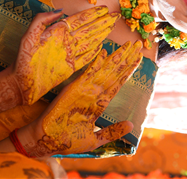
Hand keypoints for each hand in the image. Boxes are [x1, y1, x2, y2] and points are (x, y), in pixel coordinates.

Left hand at [15, 6, 119, 104]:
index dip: (92, 14)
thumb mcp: (29, 36)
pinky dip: (94, 52)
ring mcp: (69, 55)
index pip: (79, 20)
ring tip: (112, 26)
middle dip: (102, 22)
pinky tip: (102, 46)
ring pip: (90, 42)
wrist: (19, 84)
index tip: (104, 8)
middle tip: (115, 16)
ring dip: (101, 34)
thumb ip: (41, 20)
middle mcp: (66, 42)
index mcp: (57, 32)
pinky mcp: (70, 68)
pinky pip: (86, 58)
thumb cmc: (21, 60)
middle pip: (88, 29)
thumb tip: (61, 10)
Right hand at [21, 40, 143, 156]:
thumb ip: (112, 131)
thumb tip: (131, 125)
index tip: (139, 58)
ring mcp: (85, 89)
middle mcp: (94, 93)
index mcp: (100, 103)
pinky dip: (96, 64)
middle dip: (127, 58)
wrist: (47, 142)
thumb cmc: (68, 142)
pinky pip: (87, 74)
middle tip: (138, 44)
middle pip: (115, 72)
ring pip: (105, 70)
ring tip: (129, 44)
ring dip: (117, 57)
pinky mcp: (74, 89)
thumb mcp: (95, 139)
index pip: (118, 83)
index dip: (129, 70)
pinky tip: (105, 53)